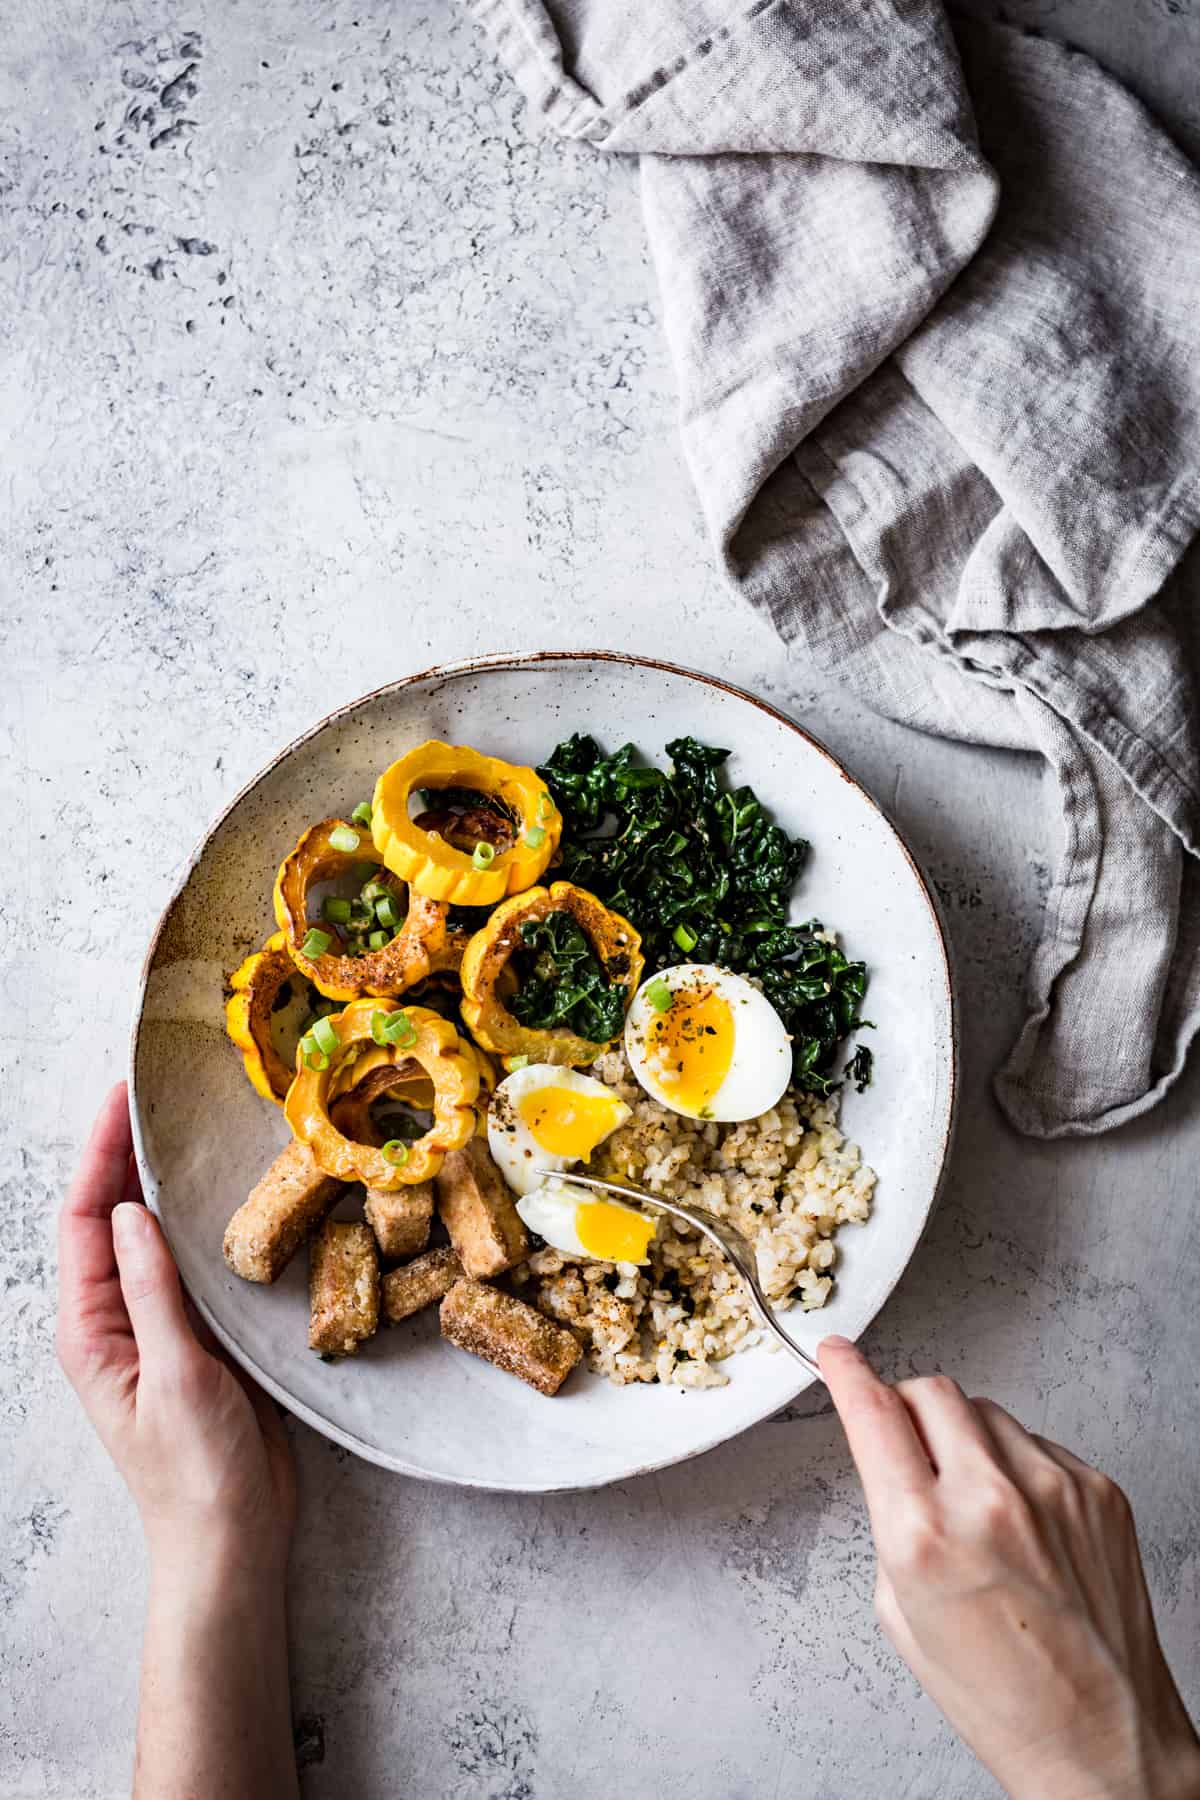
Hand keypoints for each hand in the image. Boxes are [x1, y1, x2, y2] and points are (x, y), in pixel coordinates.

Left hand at [57, 1083, 294, 1575]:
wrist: (231, 1540)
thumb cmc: (194, 1473)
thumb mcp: (173, 1376)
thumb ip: (151, 1291)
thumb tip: (131, 1211)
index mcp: (91, 1330)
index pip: (84, 1222)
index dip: (100, 1156)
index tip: (122, 1098)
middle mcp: (116, 1320)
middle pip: (111, 1219)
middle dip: (125, 1155)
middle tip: (155, 1094)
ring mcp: (157, 1327)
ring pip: (152, 1237)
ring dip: (164, 1184)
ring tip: (186, 1127)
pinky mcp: (199, 1338)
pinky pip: (192, 1266)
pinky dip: (202, 1224)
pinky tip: (226, 1198)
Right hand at [820, 1336, 1199, 1799]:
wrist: (1101, 1739)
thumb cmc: (999, 1697)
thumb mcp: (901, 1613)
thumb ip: (892, 1522)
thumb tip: (893, 1457)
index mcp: (924, 1536)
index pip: (872, 1414)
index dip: (846, 1372)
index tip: (836, 1353)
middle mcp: (990, 1499)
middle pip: (930, 1391)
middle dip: (907, 1408)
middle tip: (908, 1446)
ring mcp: (1054, 1488)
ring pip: (987, 1412)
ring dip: (966, 1439)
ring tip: (977, 1509)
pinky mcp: (1099, 1490)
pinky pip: (1038, 1444)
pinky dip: (1018, 1468)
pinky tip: (1024, 1526)